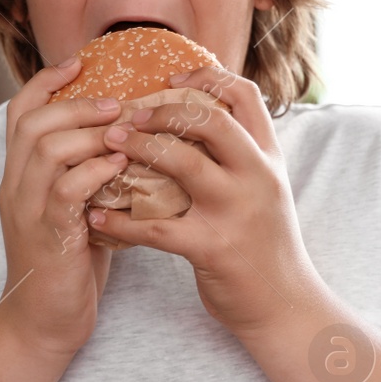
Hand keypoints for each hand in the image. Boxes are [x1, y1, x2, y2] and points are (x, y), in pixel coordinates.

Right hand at [0, 56, 129, 356]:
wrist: (43, 326)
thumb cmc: (69, 268)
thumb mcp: (74, 212)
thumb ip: (87, 177)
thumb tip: (130, 144)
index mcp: (19, 177)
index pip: (20, 112)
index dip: (48, 81)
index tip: (82, 62)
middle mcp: (15, 187)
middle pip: (32, 121)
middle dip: (76, 102)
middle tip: (117, 101)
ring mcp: (27, 211)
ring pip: (47, 149)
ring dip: (89, 133)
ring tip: (125, 130)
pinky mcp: (47, 236)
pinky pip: (65, 190)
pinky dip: (95, 172)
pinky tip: (121, 167)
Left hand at [89, 64, 328, 339]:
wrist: (283, 304)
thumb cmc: (265, 243)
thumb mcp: (266, 189)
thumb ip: (240, 156)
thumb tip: (195, 119)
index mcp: (268, 157)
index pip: (244, 95)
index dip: (206, 77)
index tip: (171, 80)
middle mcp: (256, 176)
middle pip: (211, 119)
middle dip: (162, 112)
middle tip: (128, 117)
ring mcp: (236, 211)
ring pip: (183, 163)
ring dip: (138, 150)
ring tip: (108, 146)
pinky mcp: (213, 248)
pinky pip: (156, 227)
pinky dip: (120, 220)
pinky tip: (96, 216)